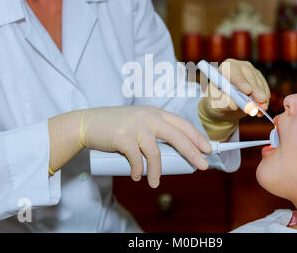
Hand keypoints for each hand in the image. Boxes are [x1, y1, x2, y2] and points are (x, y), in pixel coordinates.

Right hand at [82, 106, 211, 187]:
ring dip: (157, 171)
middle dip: (193, 152)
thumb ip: (155, 132)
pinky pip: (136, 158)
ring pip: (156, 152)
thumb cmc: (117, 126)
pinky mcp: (123, 137)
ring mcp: (136, 127)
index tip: (208, 148)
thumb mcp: (139, 122)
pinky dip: (138, 170)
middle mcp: (149, 117)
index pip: (182, 124)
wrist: (89, 123)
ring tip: (155, 183)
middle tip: (202, 166)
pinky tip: (137, 176)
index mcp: (155, 113)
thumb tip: (174, 154)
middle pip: (177, 137)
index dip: (197, 136)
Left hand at [198, 59, 270, 139]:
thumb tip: (233, 105)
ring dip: (262, 96)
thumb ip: (223, 103)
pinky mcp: (259, 78)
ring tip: (262, 109)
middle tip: (261, 101)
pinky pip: (264, 87)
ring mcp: (250, 71)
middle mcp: (238, 66)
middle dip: (256, 90)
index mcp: (224, 68)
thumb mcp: (215, 104)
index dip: (241, 81)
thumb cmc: (217, 101)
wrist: (224, 104)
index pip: (233, 72)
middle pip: (249, 76)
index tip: (247, 91)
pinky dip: (266, 99)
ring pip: (259, 82)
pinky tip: (263, 108)